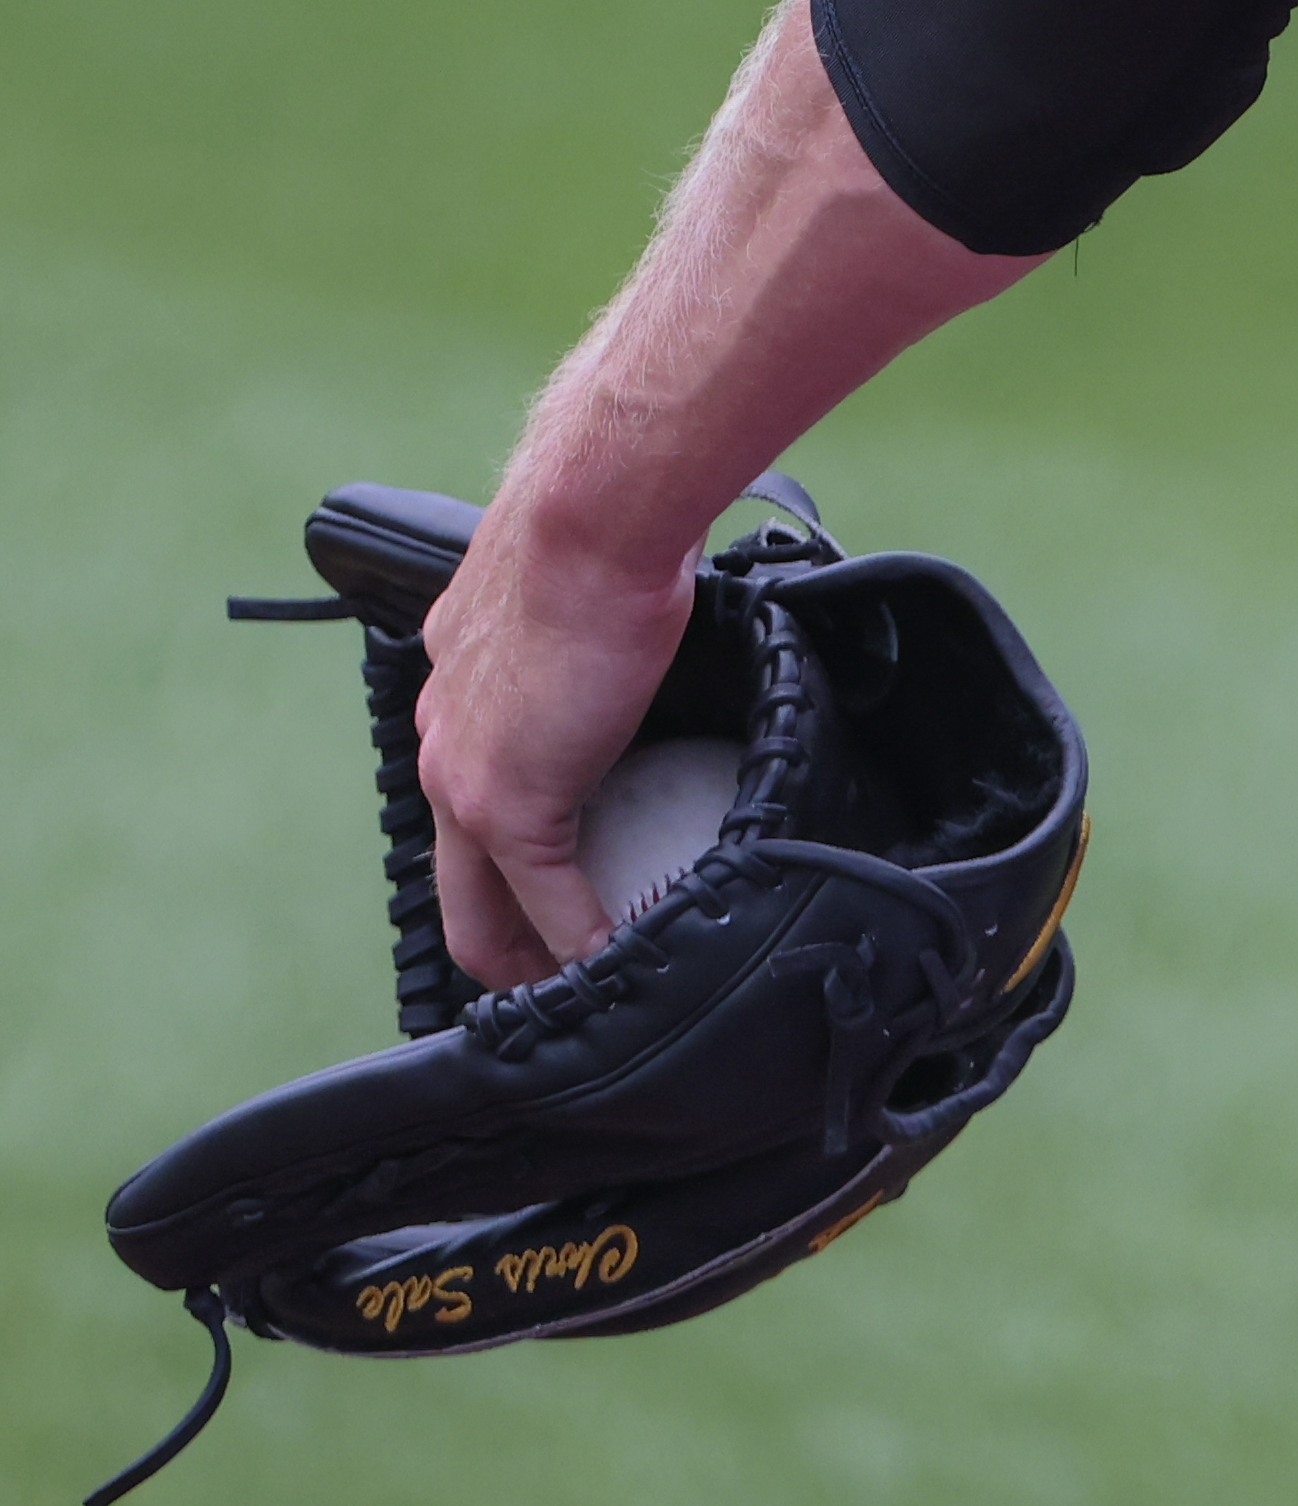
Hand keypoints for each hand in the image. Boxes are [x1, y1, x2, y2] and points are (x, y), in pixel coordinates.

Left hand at [416, 506, 702, 989]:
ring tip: (585, 983)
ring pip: (483, 907)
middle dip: (504, 942)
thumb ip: (588, 640)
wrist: (590, 523)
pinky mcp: (510, 805)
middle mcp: (442, 747)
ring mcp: (467, 783)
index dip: (504, 866)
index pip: (466, 806)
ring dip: (535, 953)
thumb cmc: (601, 534)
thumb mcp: (576, 600)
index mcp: (455, 696)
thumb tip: (647, 636)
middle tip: (557, 977)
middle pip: (457, 881)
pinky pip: (548, 903)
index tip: (554, 896)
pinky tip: (617, 961)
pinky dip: (583, 942)